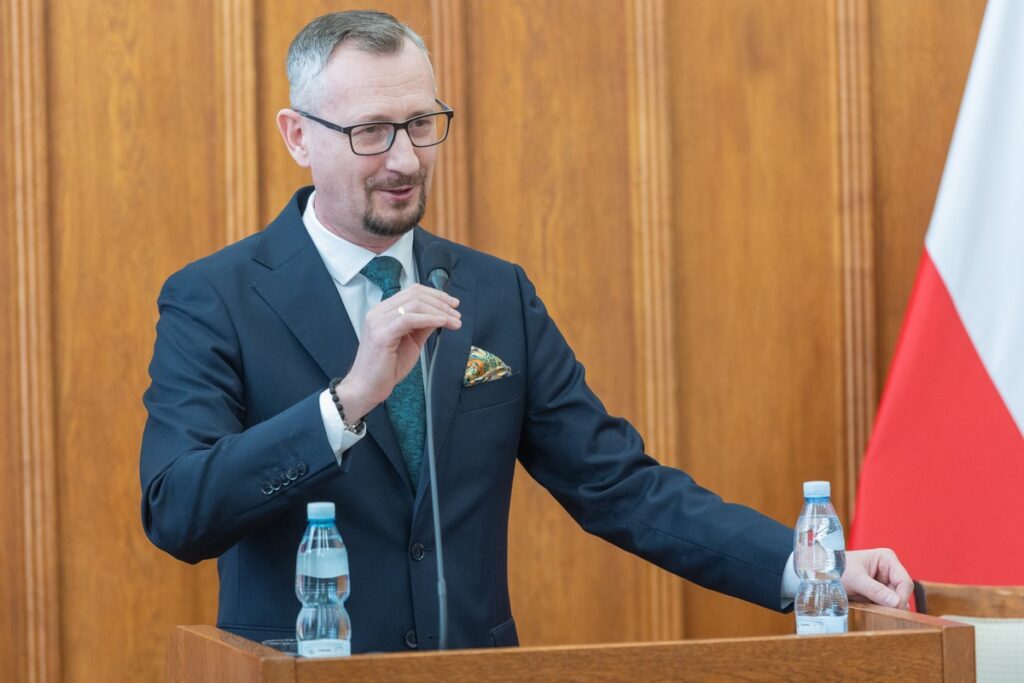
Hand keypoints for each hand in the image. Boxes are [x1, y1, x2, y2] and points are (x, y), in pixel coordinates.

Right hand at [334, 285, 460, 419]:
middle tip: (457, 313)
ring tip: (455, 321)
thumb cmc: (387, 368)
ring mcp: (378, 321)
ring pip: (414, 304)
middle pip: (415, 295)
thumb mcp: (411, 341)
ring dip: (439, 311)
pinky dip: (430, 319)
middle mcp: (378, 312)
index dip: (435, 294)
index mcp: (383, 311)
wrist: (367, 388)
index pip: (412, 292)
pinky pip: (410, 319)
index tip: (453, 303)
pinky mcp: (381, 334)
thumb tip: (442, 314)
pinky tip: (443, 323)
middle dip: (440, 302)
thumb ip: (423, 326)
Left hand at [842, 548, 913, 608]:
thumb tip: (897, 602)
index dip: (901, 597)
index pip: (905, 582)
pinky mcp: (878, 593)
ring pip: (894, 601)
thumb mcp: (855, 579)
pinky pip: (885, 605)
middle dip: (893, 604)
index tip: (894, 610)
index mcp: (887, 559)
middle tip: (882, 613)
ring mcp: (884, 582)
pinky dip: (881, 610)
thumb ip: (875, 590)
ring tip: (871, 609)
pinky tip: (870, 610)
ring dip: (886, 608)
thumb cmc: (837, 569)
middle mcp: (889, 570)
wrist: (822, 574)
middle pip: (901, 593)